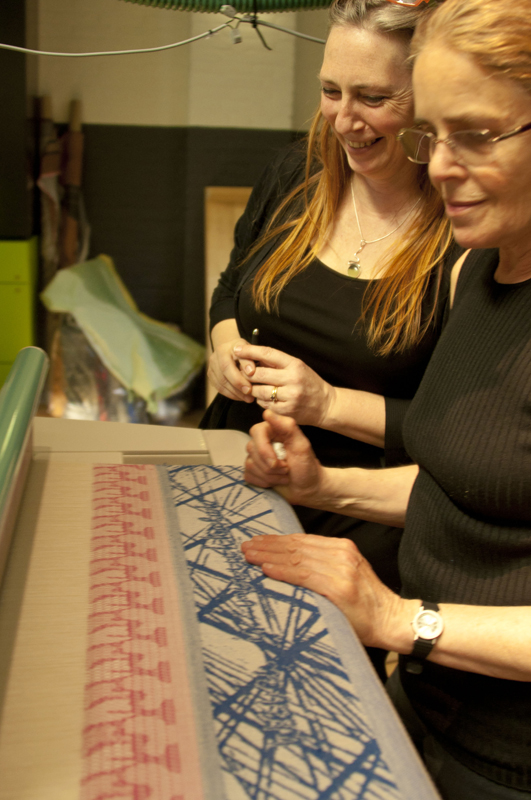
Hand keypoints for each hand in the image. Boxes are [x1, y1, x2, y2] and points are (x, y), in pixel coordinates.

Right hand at [208, 336, 256, 402]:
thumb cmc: (243, 349)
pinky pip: (220, 389)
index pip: (227, 366)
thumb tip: (250, 372)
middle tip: (250, 396)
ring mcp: (211, 368)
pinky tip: (241, 397)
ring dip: (235, 394)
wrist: (230, 347)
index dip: (238, 379)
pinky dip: (231, 394)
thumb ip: (249, 359)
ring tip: (248, 399)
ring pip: (221, 385)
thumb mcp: (248, 350)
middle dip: (237, 388)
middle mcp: (214, 359)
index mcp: (222, 351)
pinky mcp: (211, 376)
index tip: (250, 388)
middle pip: (223, 378)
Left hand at [233, 344, 333, 425]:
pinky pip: (264, 404)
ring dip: (253, 389)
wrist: (325, 405)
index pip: (268, 354)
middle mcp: (293, 379)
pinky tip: (267, 398)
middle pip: (259, 374)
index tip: (237, 350)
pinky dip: (261, 401)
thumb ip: (277, 363)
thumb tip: (253, 358)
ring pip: (259, 391)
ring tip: (257, 387)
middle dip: (247, 374)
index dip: (250, 351)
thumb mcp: (298, 367)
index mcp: (295, 364)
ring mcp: (290, 396)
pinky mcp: (286, 411)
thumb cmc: (309, 383)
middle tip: (243, 373)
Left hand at [241, 533, 405, 648]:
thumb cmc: (366, 604)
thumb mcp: (347, 574)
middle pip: (296, 546)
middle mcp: (342, 554)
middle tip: (245, 547)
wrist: (392, 620)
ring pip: (296, 559)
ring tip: (250, 556)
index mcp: (343, 548)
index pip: (302, 540)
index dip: (277, 540)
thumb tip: (289, 564)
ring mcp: (341, 569)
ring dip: (269, 557)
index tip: (257, 541)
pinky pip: (304, 576)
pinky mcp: (339, 587)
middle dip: (268, 546)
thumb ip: (324, 566)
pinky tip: (267, 570)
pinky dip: (283, 572)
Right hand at [244, 410, 325, 505]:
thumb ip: (287, 427)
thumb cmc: (307, 466)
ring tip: (284, 475)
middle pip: (252, 449)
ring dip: (270, 475)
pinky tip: (275, 481)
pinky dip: (264, 482)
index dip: (265, 448)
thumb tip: (267, 412)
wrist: (308, 488)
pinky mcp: (253, 471)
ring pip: (250, 464)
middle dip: (272, 465)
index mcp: (273, 430)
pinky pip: (248, 475)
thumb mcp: (302, 445)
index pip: (257, 431)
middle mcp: (262, 441)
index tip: (280, 461)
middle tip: (287, 468)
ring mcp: (256, 457)